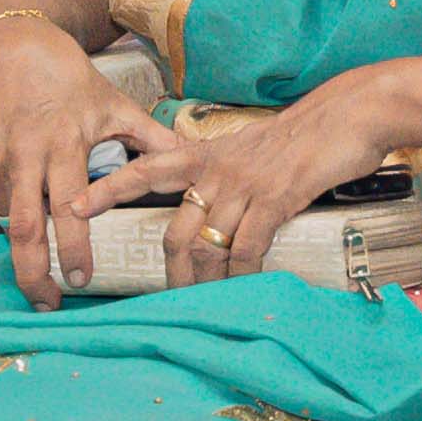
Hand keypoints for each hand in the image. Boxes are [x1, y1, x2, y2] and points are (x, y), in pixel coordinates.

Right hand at [0, 12, 164, 309]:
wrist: (13, 49)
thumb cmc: (73, 81)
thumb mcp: (117, 105)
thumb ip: (153, 139)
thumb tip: (194, 163)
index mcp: (66, 141)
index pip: (68, 206)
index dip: (72, 246)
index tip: (80, 280)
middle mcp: (26, 153)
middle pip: (24, 228)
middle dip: (32, 273)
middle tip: (48, 305)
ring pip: (9, 219)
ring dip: (27, 246)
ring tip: (43, 268)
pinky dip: (15, 215)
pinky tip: (30, 212)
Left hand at [84, 69, 421, 297]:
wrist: (350, 114)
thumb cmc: (305, 135)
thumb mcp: (253, 150)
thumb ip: (228, 177)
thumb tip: (215, 215)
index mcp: (207, 154)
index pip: (146, 169)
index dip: (108, 189)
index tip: (71, 206)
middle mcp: (218, 169)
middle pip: (176, 232)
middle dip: (171, 274)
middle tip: (169, 302)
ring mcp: (245, 184)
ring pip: (208, 247)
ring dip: (204, 284)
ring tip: (205, 307)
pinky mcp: (275, 198)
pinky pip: (247, 248)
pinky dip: (243, 275)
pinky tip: (246, 288)